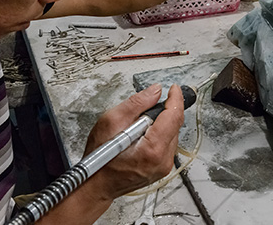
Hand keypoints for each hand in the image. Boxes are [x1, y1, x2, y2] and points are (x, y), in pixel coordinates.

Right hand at [81, 83, 184, 202]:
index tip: (174, 89)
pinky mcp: (162, 167)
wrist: (97, 184)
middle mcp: (162, 160)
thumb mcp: (111, 121)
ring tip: (138, 128)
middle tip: (146, 109)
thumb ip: (136, 103)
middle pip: (175, 125)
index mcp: (152, 149)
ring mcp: (164, 166)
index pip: (174, 116)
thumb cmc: (99, 158)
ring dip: (161, 124)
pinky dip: (159, 135)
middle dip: (165, 111)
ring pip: (172, 134)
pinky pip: (167, 144)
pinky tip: (142, 136)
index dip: (175, 99)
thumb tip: (155, 91)